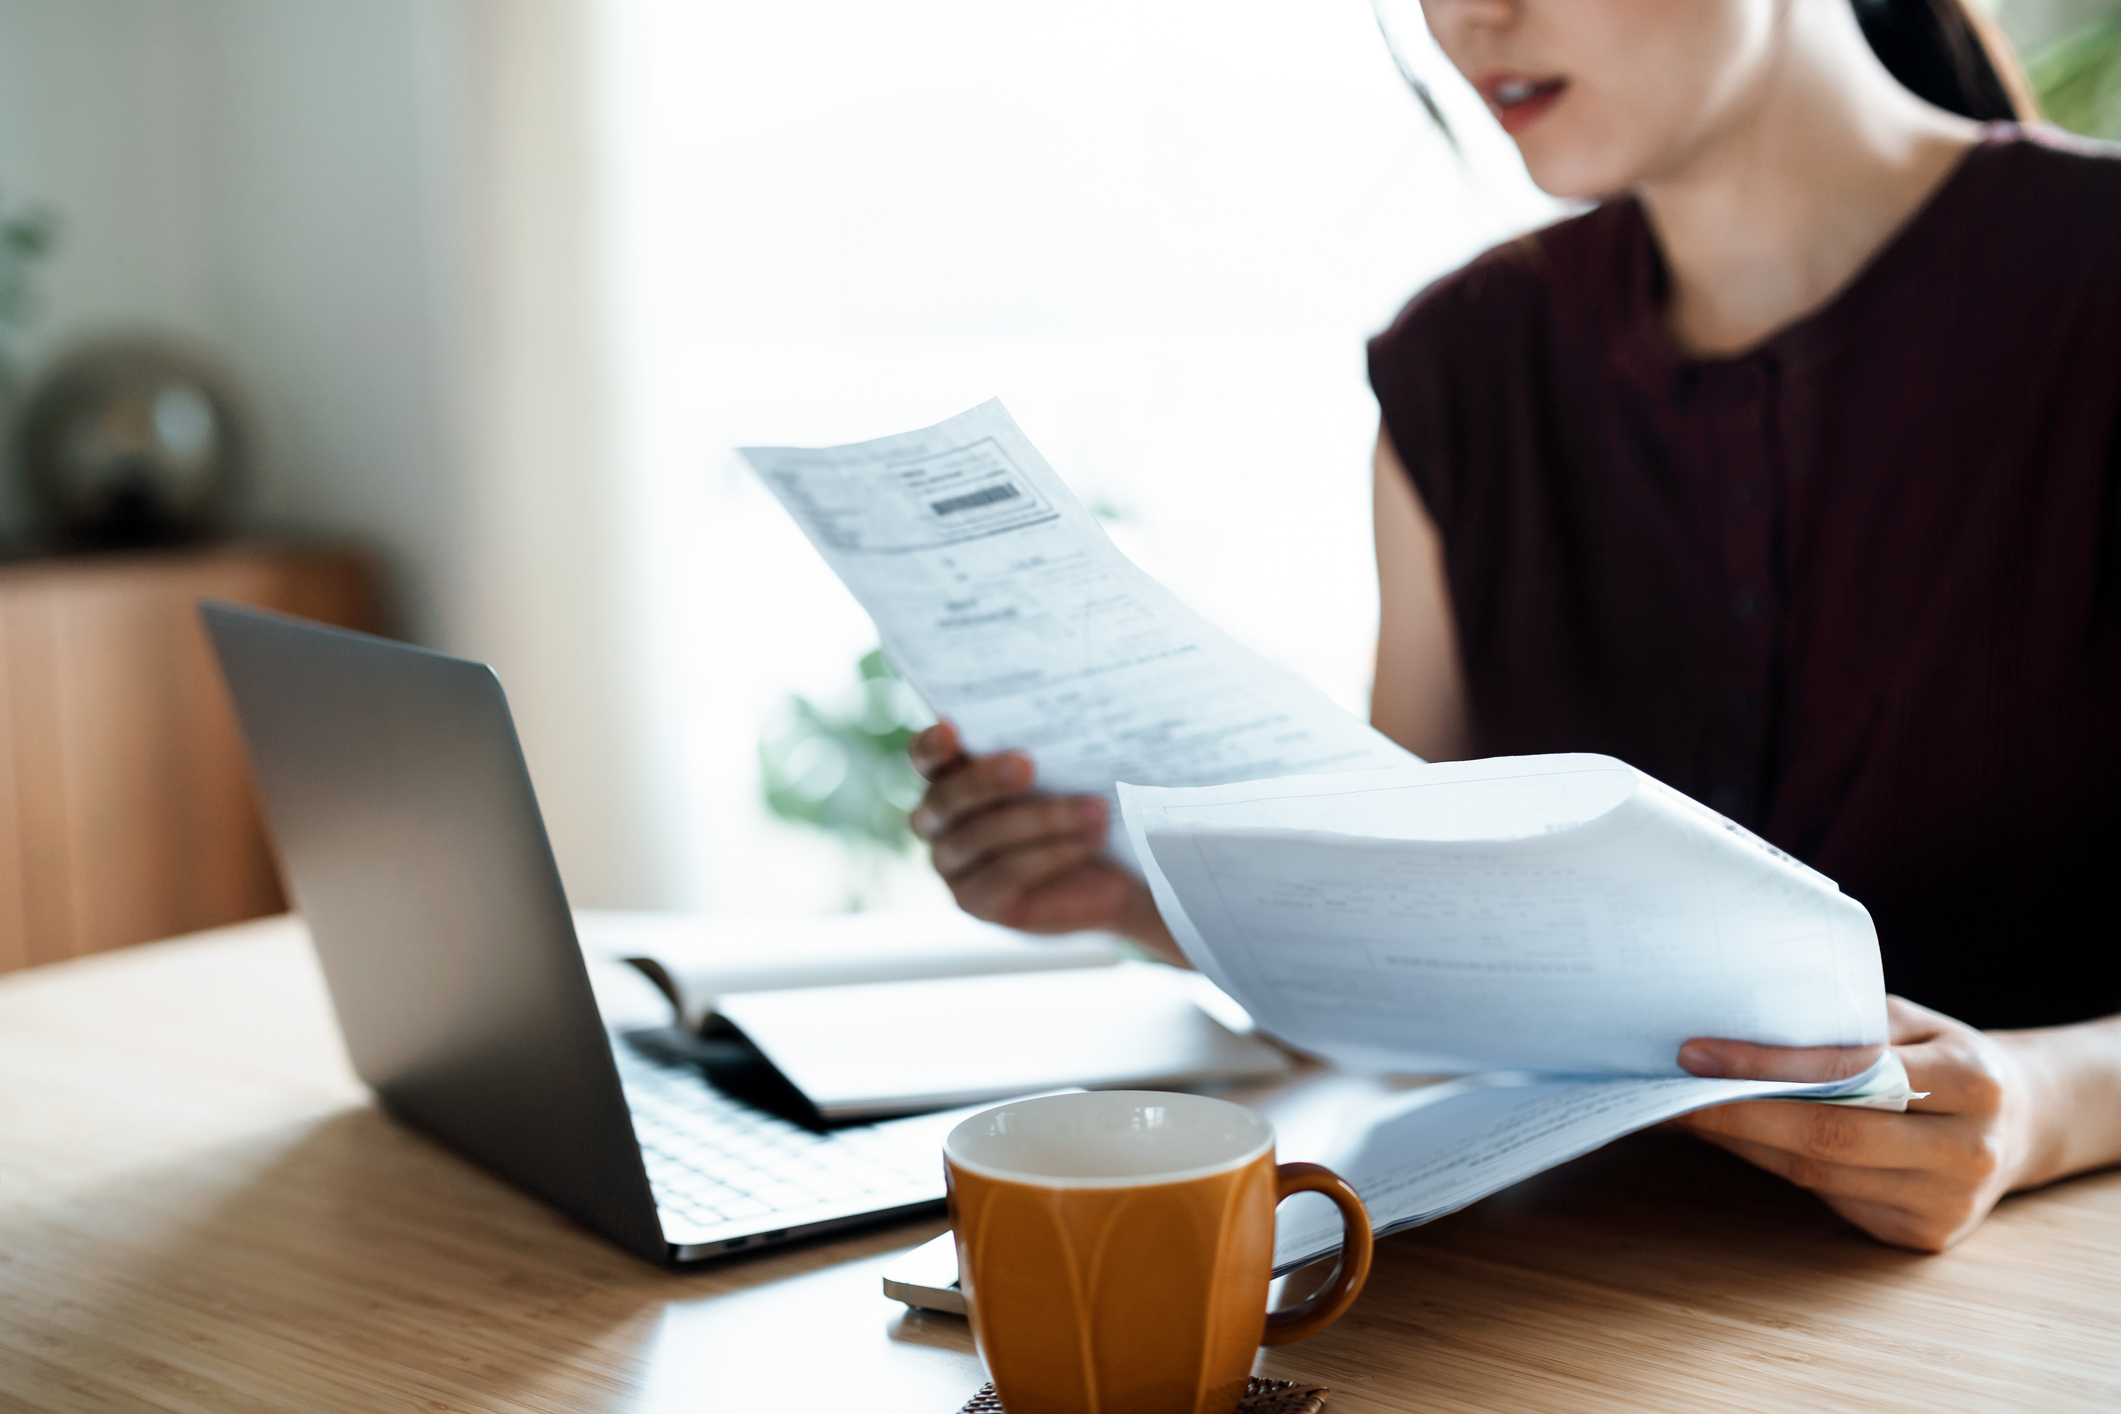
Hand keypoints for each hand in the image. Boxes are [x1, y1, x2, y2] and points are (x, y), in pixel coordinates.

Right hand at [907, 721, 1177, 958]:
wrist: (1117, 872)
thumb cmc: (1085, 803)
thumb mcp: (1069, 770)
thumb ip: (1047, 746)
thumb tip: (1066, 712)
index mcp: (951, 777)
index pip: (925, 758)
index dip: (930, 746)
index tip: (950, 729)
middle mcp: (940, 822)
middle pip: (945, 799)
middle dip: (984, 780)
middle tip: (1025, 764)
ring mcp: (952, 867)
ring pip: (979, 838)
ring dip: (1041, 819)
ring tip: (1095, 808)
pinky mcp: (978, 903)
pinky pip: (1004, 874)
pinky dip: (1050, 854)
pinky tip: (1089, 840)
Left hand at [1672, 997, 2041, 1251]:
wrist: (2019, 1122)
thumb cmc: (1942, 1056)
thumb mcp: (1910, 1022)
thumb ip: (1845, 1026)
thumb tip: (1737, 1031)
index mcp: (1971, 1080)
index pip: (1851, 1074)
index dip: (1766, 1067)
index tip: (1695, 1054)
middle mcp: (1966, 1149)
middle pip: (1829, 1138)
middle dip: (1737, 1115)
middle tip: (1668, 1092)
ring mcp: (1946, 1202)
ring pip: (1820, 1176)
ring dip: (1744, 1144)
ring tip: (1687, 1114)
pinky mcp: (1922, 1236)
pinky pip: (1830, 1200)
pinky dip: (1775, 1168)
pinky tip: (1736, 1142)